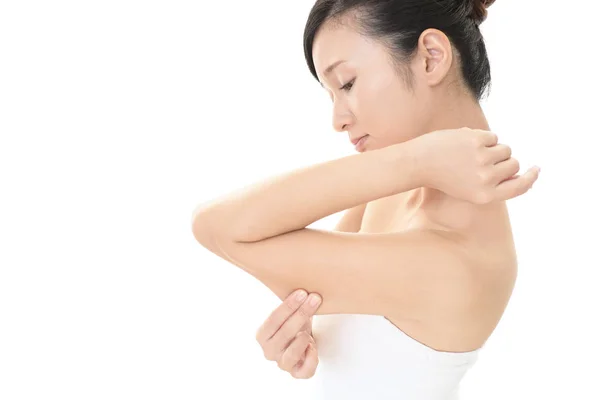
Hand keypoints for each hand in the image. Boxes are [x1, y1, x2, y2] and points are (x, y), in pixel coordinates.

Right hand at [255, 290, 321, 378]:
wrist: (301, 343)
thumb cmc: (293, 324)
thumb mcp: (288, 313)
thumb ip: (290, 302)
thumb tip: (301, 281)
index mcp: (262, 335)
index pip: (273, 320)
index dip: (288, 306)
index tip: (302, 292)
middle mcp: (269, 351)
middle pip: (283, 334)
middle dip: (300, 314)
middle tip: (314, 299)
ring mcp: (283, 364)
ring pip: (291, 355)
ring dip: (302, 340)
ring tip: (309, 328)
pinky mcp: (298, 373)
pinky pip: (305, 371)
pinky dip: (310, 359)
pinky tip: (313, 346)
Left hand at [412, 127, 539, 203]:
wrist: (418, 162)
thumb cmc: (443, 175)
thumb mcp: (467, 189)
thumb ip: (492, 183)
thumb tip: (516, 170)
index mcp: (485, 196)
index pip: (518, 187)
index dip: (530, 178)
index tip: (536, 169)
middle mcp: (487, 180)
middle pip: (513, 164)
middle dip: (503, 159)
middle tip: (481, 159)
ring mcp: (483, 159)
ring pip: (505, 149)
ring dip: (493, 148)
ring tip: (470, 152)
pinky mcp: (478, 141)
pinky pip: (493, 137)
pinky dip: (482, 138)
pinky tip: (463, 144)